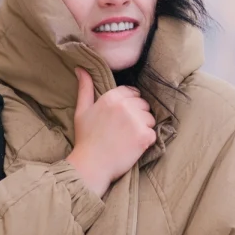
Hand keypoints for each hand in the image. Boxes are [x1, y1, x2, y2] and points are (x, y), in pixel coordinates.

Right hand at [65, 68, 155, 196]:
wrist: (91, 165)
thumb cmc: (86, 139)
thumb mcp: (82, 111)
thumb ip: (85, 88)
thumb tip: (81, 68)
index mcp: (111, 97)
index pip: (133, 92)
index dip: (130, 104)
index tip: (123, 117)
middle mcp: (125, 106)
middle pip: (143, 104)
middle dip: (138, 115)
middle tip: (124, 130)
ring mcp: (136, 121)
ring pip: (150, 118)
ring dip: (143, 128)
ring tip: (128, 139)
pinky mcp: (144, 136)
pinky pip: (153, 133)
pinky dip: (146, 141)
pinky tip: (133, 146)